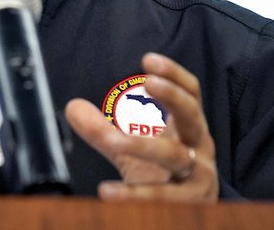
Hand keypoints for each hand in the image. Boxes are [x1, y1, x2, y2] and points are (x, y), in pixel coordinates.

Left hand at [64, 52, 217, 200]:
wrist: (189, 219)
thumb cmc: (161, 176)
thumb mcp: (132, 150)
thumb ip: (103, 130)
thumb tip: (72, 107)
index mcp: (189, 129)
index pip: (191, 94)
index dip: (174, 74)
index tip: (148, 59)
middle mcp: (200, 149)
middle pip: (192, 117)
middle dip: (172, 97)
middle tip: (147, 83)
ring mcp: (199, 178)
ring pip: (176, 156)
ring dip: (144, 146)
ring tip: (114, 141)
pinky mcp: (189, 206)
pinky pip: (162, 198)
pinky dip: (133, 195)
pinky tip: (107, 193)